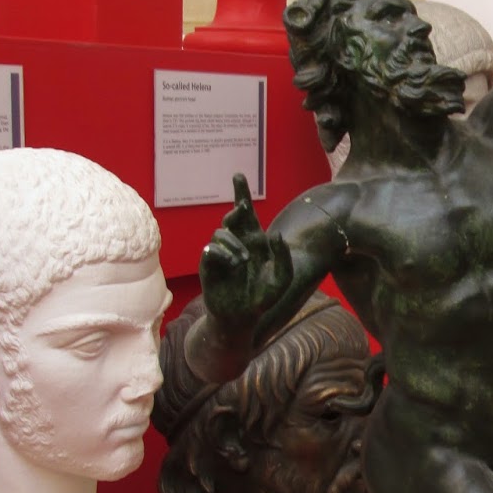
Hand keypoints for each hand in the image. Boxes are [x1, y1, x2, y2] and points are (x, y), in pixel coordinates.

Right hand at [199, 173, 291, 340]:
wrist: (241, 318)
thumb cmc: (262, 298)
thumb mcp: (282, 279)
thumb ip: (283, 257)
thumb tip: (273, 234)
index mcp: (254, 241)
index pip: (247, 213)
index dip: (241, 193)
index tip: (237, 175)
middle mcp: (237, 243)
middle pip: (231, 215)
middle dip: (236, 205)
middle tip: (242, 206)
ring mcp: (221, 253)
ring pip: (221, 233)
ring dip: (233, 243)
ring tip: (243, 260)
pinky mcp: (208, 265)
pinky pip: (210, 250)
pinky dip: (221, 254)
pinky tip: (232, 263)